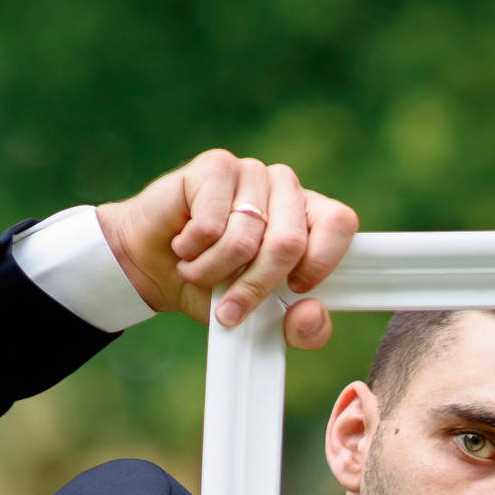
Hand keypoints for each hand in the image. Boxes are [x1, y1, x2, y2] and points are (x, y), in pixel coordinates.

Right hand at [96, 149, 356, 347]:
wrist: (153, 267)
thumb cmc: (214, 288)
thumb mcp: (262, 321)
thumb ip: (300, 328)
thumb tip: (311, 314)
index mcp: (309, 218)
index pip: (341, 224)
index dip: (320, 261)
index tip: (294, 288)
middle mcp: (285, 188)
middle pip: (290, 243)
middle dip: (256, 286)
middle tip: (230, 306)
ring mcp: (252, 173)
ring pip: (247, 239)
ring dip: (215, 272)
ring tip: (199, 270)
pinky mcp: (216, 166)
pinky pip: (212, 225)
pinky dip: (193, 251)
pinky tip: (184, 245)